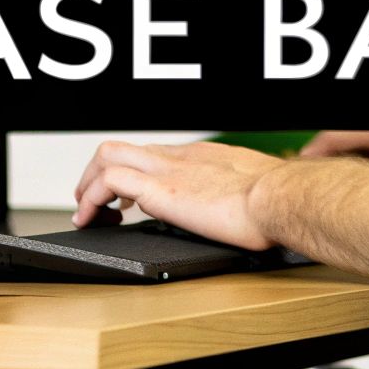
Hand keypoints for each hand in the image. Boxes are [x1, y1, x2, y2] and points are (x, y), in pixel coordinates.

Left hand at [72, 140, 282, 249]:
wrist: (281, 198)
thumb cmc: (277, 202)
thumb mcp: (251, 193)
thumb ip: (236, 197)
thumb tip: (239, 215)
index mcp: (202, 157)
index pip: (153, 154)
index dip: (131, 176)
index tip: (127, 201)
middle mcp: (181, 157)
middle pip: (121, 148)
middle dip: (96, 176)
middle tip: (97, 206)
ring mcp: (168, 169)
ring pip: (106, 155)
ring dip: (87, 185)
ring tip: (87, 214)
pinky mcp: (160, 189)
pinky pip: (108, 181)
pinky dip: (91, 200)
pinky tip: (91, 220)